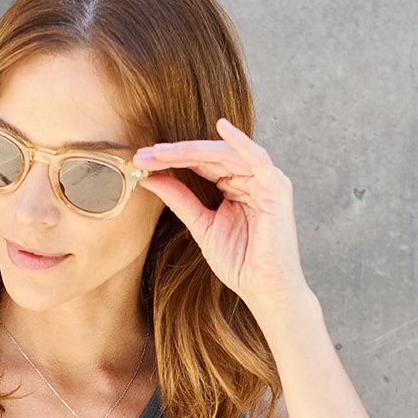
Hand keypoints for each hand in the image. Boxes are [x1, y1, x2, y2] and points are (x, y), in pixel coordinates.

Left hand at [134, 120, 310, 319]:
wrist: (265, 290)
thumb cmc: (239, 262)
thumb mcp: (201, 226)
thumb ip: (180, 200)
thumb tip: (151, 179)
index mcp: (234, 186)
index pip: (200, 164)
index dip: (171, 160)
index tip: (140, 161)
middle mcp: (250, 178)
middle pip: (209, 155)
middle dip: (175, 153)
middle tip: (144, 154)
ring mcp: (265, 181)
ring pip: (226, 153)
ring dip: (193, 149)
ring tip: (163, 150)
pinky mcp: (276, 188)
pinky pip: (258, 158)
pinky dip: (241, 142)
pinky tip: (221, 127)